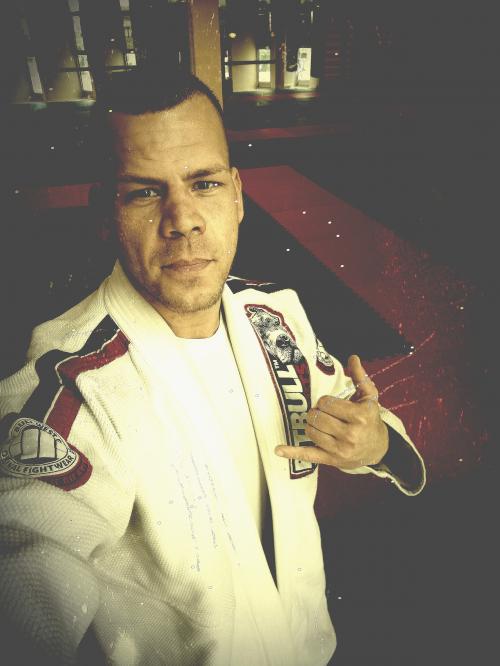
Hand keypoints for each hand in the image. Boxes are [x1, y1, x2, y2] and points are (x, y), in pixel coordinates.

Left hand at [275, 355, 388, 469]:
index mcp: (359, 416)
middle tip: (324, 413)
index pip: (326, 403)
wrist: (379, 448)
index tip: (331, 404)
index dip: (325, 401)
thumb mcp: (369, 397)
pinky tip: (278, 449)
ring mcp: (340, 449)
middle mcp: (350, 434)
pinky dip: (292, 453)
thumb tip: (353, 357)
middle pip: (317, 417)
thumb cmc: (370, 419)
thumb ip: (360, 376)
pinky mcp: (331, 460)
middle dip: (317, 412)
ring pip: (310, 431)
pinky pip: (308, 455)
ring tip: (321, 424)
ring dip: (311, 425)